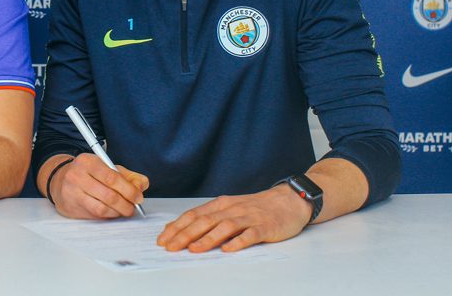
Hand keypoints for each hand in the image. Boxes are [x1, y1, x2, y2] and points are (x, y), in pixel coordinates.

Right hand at [51, 153, 148, 218]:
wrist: (59, 181)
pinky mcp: (71, 207)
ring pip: (102, 208)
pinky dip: (108, 215)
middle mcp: (77, 176)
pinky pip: (95, 215)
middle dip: (126, 204)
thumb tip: (142, 184)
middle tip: (133, 207)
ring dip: (118, 212)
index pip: (112, 178)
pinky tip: (112, 212)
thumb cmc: (87, 174)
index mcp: (87, 161)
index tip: (138, 197)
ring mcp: (72, 193)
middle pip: (109, 195)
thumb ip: (127, 175)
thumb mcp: (106, 167)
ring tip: (124, 210)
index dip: (129, 190)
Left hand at [157, 185, 311, 252]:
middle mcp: (232, 209)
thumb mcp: (230, 208)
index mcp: (221, 205)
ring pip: (224, 227)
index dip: (177, 227)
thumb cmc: (256, 208)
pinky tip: (228, 249)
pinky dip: (238, 242)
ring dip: (207, 238)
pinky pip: (250, 235)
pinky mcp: (265, 227)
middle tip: (170, 246)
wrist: (289, 201)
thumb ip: (209, 217)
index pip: (193, 215)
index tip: (163, 239)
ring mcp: (249, 218)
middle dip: (185, 234)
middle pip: (204, 221)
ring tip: (193, 249)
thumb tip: (183, 229)